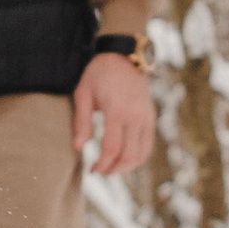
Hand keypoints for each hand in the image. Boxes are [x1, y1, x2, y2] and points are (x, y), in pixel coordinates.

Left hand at [72, 53, 154, 175]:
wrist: (123, 56)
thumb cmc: (98, 74)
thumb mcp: (83, 94)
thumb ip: (81, 122)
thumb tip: (78, 148)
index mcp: (117, 110)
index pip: (112, 148)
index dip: (102, 164)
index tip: (92, 170)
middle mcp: (135, 116)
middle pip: (129, 156)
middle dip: (115, 170)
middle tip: (101, 171)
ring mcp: (146, 117)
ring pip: (142, 154)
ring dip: (127, 166)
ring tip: (112, 167)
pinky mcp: (151, 116)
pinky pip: (148, 145)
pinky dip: (138, 156)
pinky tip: (123, 156)